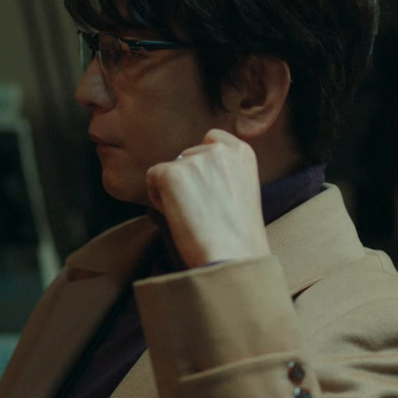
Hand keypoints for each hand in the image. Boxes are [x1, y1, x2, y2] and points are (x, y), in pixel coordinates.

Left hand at [146, 129, 270, 267]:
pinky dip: (158, 198)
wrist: (232, 259)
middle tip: (202, 211)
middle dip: (188, 179)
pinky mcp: (172, 174)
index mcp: (242, 152)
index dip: (204, 165)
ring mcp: (194, 160)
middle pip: (188, 155)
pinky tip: (178, 217)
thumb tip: (195, 173)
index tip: (211, 191)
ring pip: (170, 169)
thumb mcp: (244, 192)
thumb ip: (225, 173)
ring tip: (193, 217)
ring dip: (173, 190)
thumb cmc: (239, 238)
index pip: (212, 139)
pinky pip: (153, 178)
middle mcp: (219, 149)